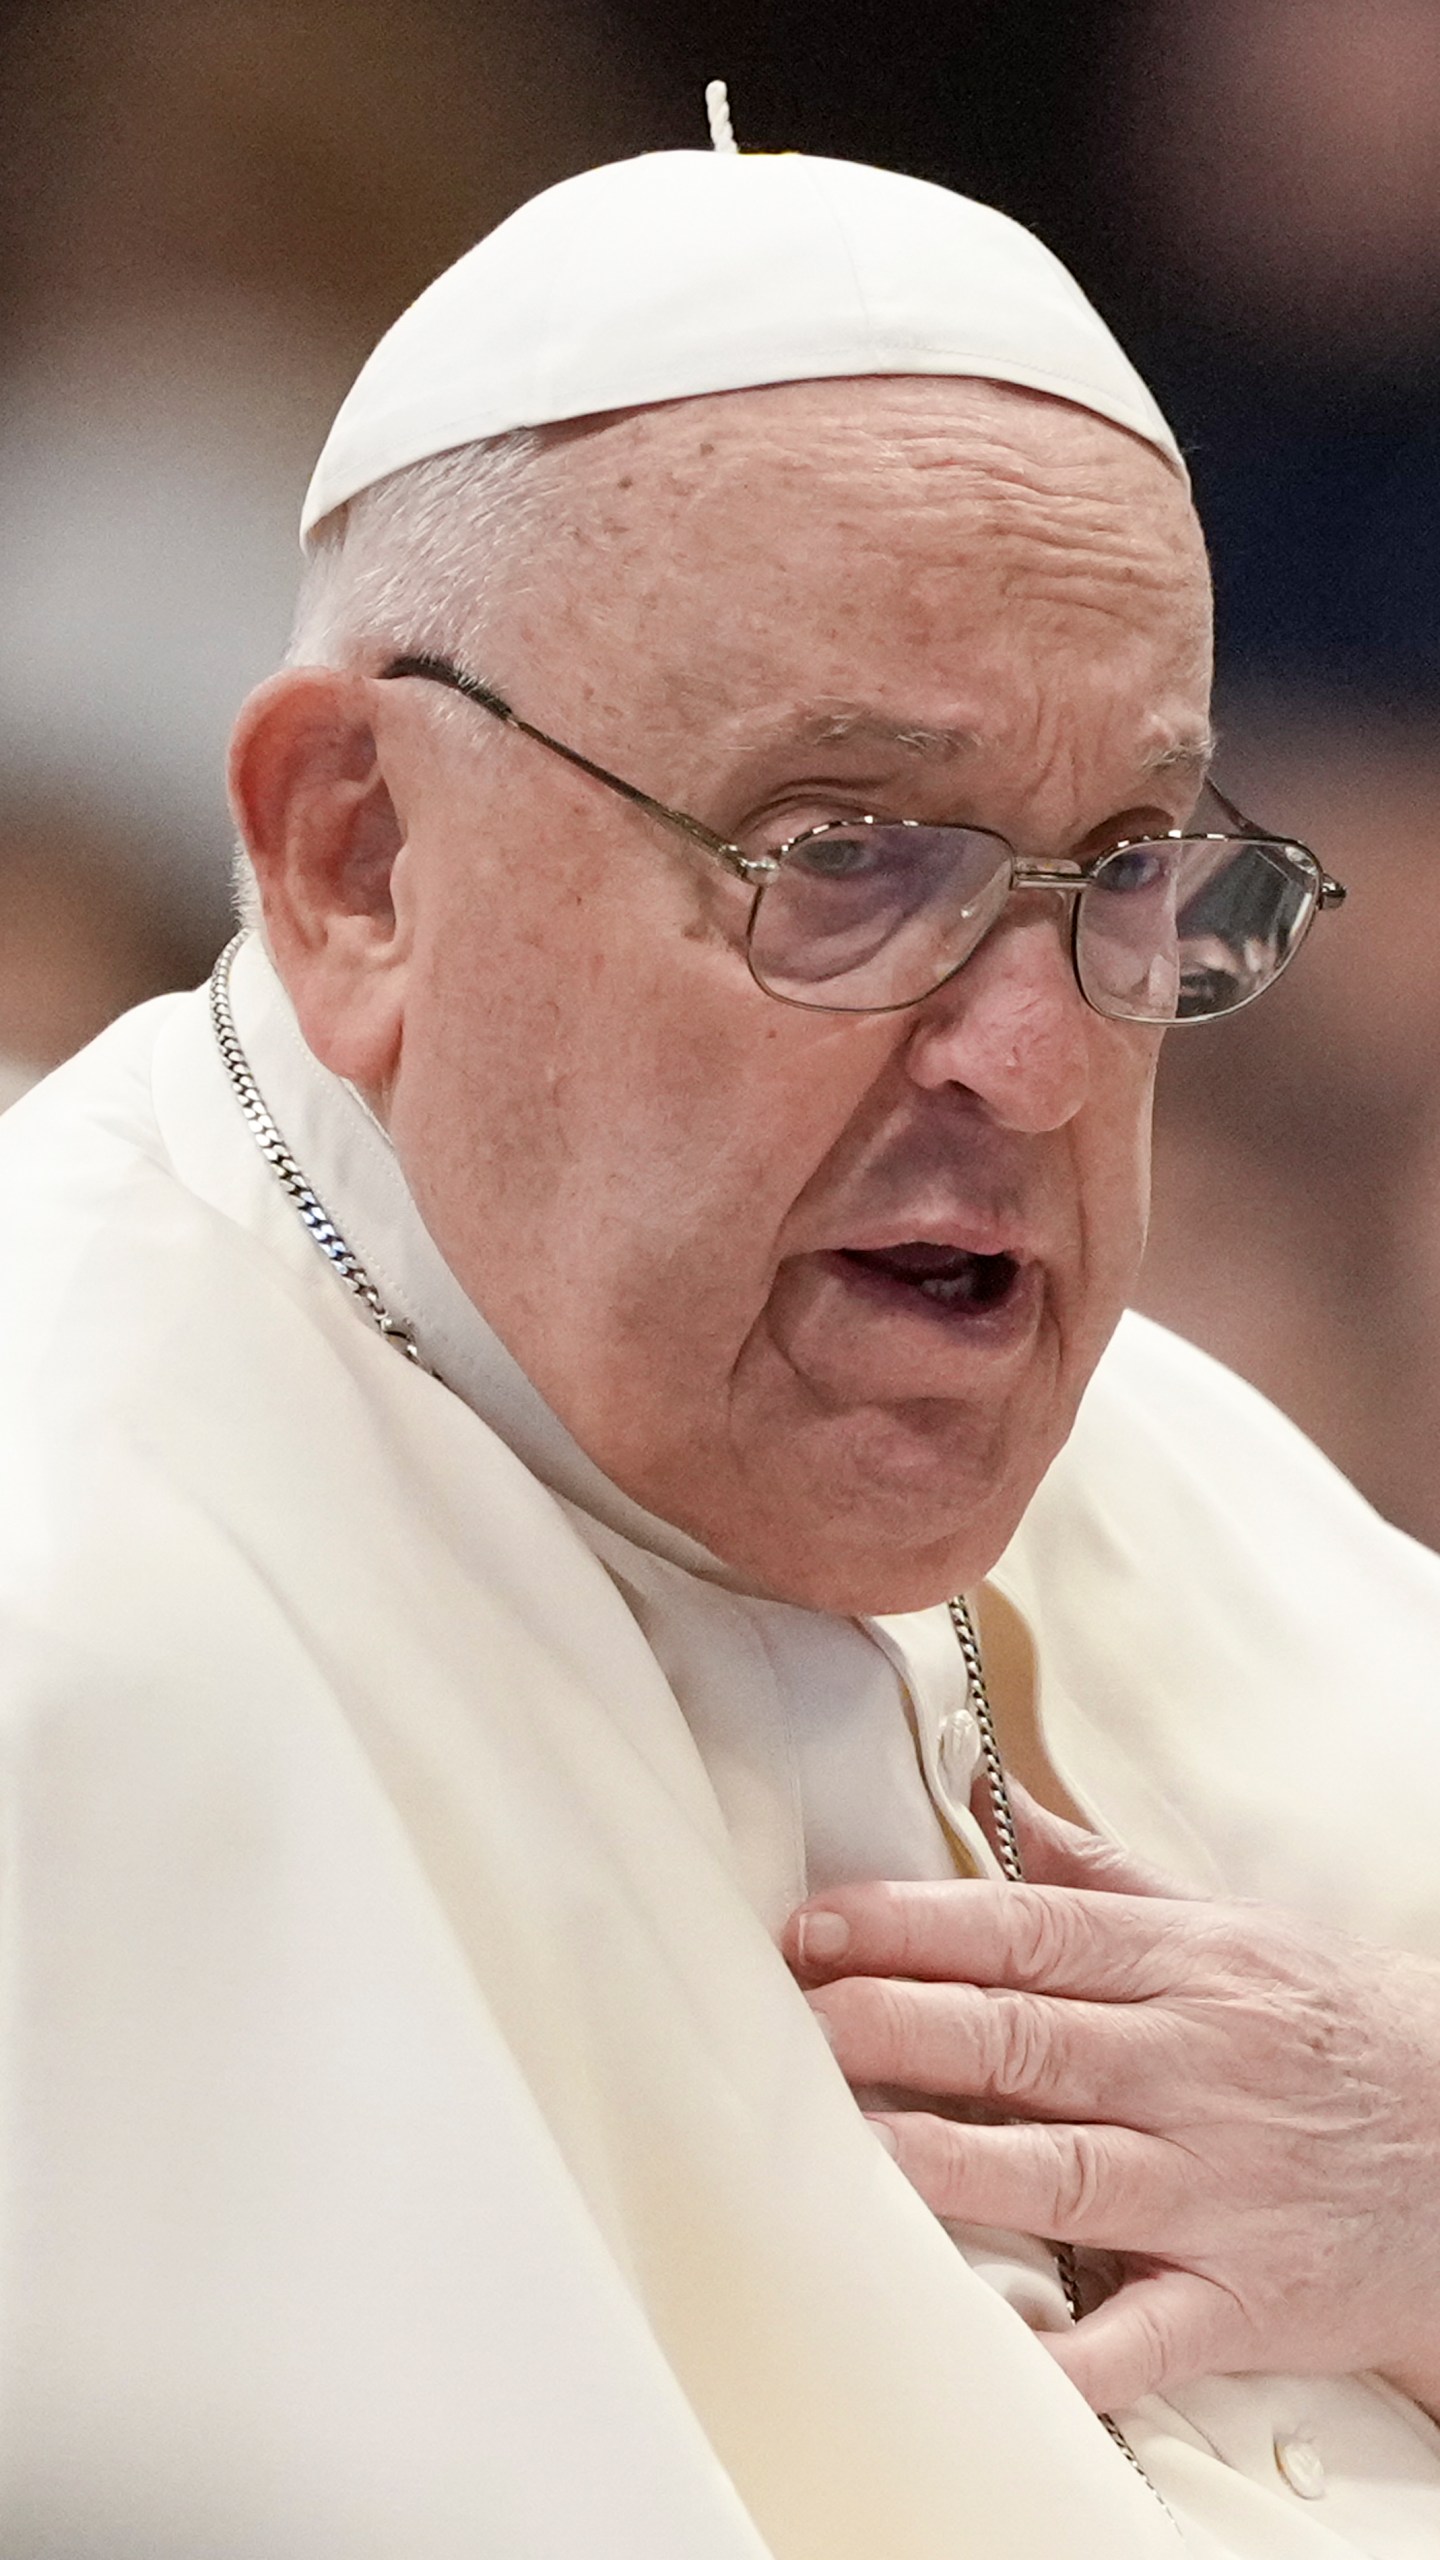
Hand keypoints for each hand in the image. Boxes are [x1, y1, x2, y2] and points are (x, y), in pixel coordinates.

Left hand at [785, 1790, 1439, 2417]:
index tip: (814, 1927)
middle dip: (901, 2027)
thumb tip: (989, 1791)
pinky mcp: (1243, 2300)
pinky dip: (1072, 2345)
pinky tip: (992, 2344)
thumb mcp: (1228, 1927)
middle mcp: (1190, 2069)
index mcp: (1180, 1967)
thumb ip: (1101, 1872)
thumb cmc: (1331, 2029)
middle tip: (795, 2022)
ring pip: (1066, 2170)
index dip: (913, 1927)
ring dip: (952, 2164)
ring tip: (850, 2149)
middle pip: (1026, 2039)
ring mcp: (1216, 2188)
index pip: (1027, 1933)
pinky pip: (1146, 2332)